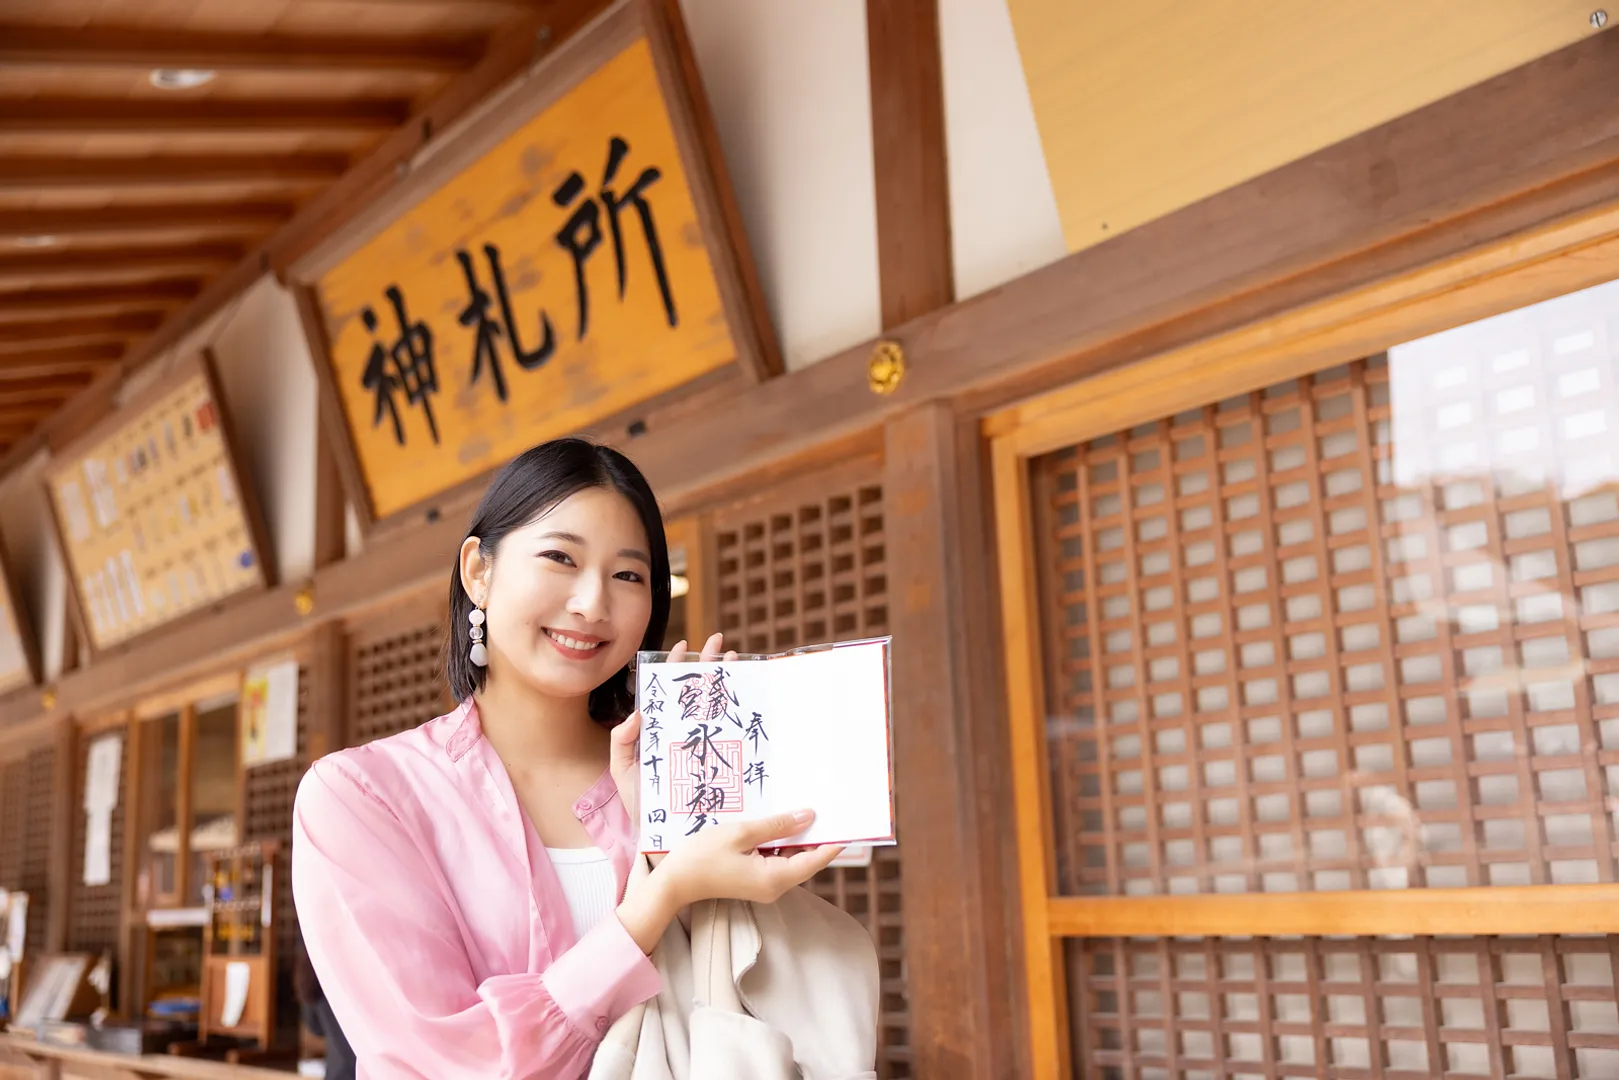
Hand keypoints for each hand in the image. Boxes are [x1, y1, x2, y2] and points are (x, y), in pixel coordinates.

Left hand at [609, 632, 731, 829]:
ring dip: (726, 681)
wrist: (659, 838)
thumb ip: (622, 741)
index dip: (674, 667)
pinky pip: (732, 734)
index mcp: (660, 731)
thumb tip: (636, 712)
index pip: (668, 692)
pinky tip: (749, 697)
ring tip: (735, 659)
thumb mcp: (623, 772)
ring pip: (717, 706)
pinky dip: (742, 714)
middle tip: (719, 642)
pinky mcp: (720, 762)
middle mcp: (684, 734)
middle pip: (698, 692)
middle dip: (708, 664)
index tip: (683, 645)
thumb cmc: (640, 806)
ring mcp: (703, 746)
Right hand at [616, 810, 841, 952]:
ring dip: (797, 837)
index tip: (850, 821)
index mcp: (776, 878)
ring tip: (804, 808)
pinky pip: (777, 860)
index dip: (835, 840)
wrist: (674, 882)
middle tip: (828, 806)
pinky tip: (778, 822)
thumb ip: (777, 826)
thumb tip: (809, 817)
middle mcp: (775, 886)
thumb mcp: (741, 833)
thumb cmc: (703, 856)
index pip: (817, 859)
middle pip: (807, 859)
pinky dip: (781, 843)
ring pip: (791, 858)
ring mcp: (765, 885)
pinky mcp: (755, 880)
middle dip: (817, 835)